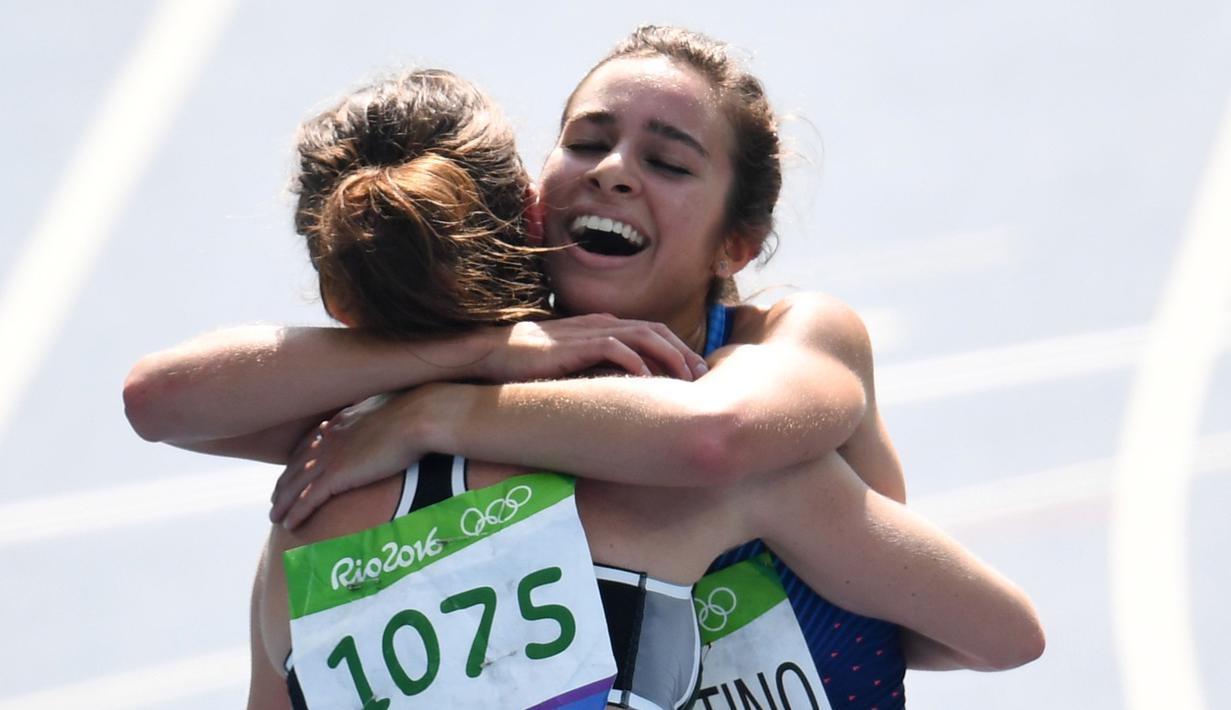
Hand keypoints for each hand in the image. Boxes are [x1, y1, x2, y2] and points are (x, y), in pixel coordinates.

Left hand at [270, 391, 424, 527]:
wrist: (419, 416)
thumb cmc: (416, 412)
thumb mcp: (391, 408)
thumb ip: (380, 416)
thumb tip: (388, 418)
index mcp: (341, 421)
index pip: (310, 444)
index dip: (298, 461)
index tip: (292, 473)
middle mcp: (329, 437)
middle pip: (296, 465)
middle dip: (283, 484)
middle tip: (275, 500)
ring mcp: (330, 456)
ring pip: (296, 484)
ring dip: (282, 503)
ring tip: (275, 517)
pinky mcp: (337, 474)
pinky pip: (308, 498)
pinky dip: (296, 512)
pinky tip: (288, 524)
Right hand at [476, 314, 707, 381]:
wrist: (493, 354)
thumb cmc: (532, 364)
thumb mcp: (576, 364)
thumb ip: (601, 369)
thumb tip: (629, 391)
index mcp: (604, 326)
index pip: (652, 332)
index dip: (679, 350)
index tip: (695, 374)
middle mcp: (602, 324)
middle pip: (657, 331)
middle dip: (683, 352)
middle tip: (702, 377)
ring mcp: (589, 331)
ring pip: (644, 335)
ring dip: (669, 356)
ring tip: (685, 379)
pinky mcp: (575, 344)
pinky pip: (615, 348)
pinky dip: (635, 361)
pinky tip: (649, 380)